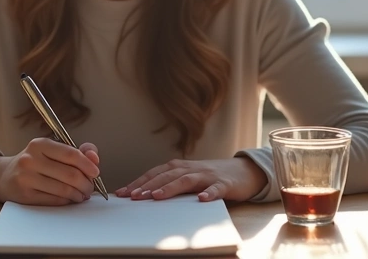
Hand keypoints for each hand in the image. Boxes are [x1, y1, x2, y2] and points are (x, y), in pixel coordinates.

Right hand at [0, 138, 100, 205]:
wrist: (4, 176)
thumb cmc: (34, 163)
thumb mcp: (51, 150)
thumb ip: (76, 151)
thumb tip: (94, 157)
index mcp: (40, 144)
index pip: (71, 154)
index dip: (87, 165)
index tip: (95, 172)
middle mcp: (31, 159)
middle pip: (70, 174)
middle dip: (86, 183)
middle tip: (90, 187)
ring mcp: (26, 178)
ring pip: (64, 189)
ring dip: (78, 194)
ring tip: (82, 195)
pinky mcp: (25, 195)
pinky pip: (54, 200)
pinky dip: (67, 201)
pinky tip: (70, 199)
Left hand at [116, 157, 265, 201]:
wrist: (244, 171)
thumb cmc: (211, 177)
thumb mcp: (189, 179)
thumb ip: (171, 185)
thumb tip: (144, 196)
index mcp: (181, 168)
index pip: (155, 173)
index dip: (139, 182)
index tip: (123, 193)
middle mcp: (192, 169)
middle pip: (167, 176)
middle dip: (149, 185)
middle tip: (134, 197)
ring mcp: (209, 176)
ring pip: (187, 180)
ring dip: (171, 188)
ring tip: (157, 196)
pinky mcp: (226, 184)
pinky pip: (217, 189)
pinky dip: (210, 193)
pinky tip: (202, 199)